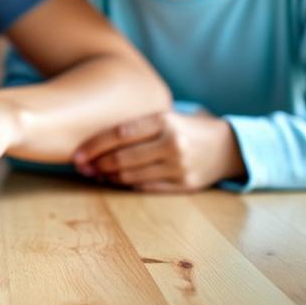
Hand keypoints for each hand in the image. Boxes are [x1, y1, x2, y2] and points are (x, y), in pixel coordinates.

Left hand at [73, 111, 246, 191]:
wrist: (228, 146)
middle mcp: (173, 143)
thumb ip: (135, 125)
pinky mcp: (185, 185)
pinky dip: (125, 184)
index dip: (94, 145)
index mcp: (164, 120)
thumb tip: (92, 139)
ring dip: (107, 176)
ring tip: (93, 173)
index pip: (119, 134)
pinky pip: (146, 187)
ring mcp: (180, 166)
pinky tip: (112, 180)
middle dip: (96, 164)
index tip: (77, 153)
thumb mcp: (164, 117)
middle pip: (123, 157)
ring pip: (132, 175)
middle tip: (80, 166)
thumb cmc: (184, 128)